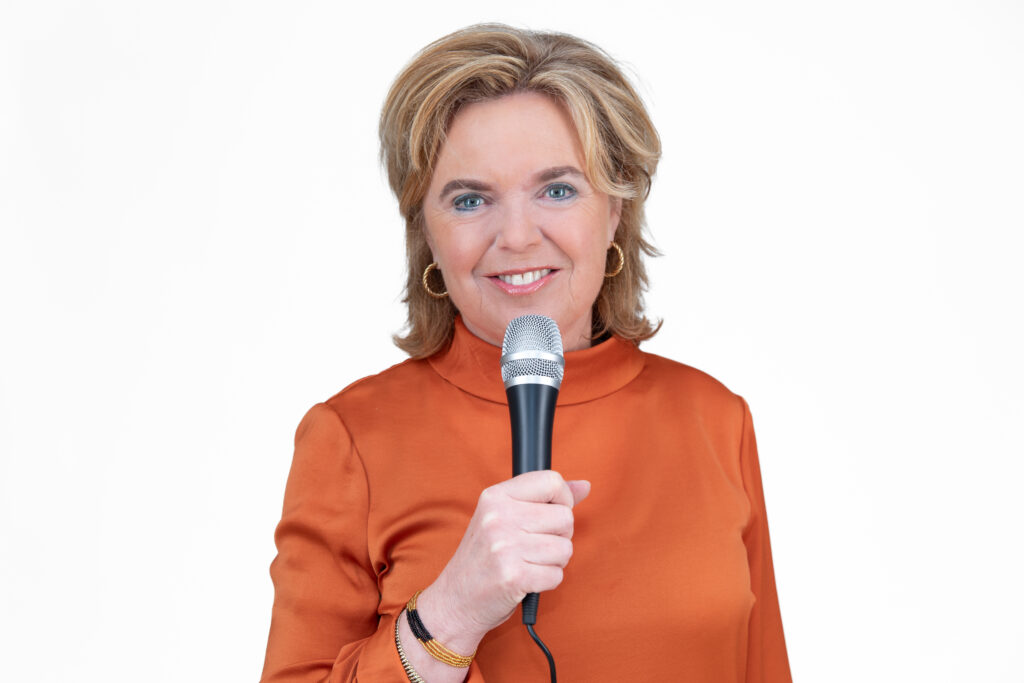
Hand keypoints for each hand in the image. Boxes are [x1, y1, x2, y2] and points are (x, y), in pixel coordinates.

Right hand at [415, 471, 590, 652]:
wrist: (456, 600)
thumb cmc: (484, 558)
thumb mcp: (504, 517)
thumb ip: (544, 499)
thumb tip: (585, 486)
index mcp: (495, 496)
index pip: (551, 481)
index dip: (563, 499)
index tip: (553, 513)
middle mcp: (498, 517)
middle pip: (565, 517)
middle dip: (559, 536)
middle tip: (534, 546)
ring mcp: (505, 546)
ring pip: (565, 548)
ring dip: (554, 561)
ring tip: (529, 563)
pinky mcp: (513, 576)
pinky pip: (557, 575)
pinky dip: (547, 581)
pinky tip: (526, 580)